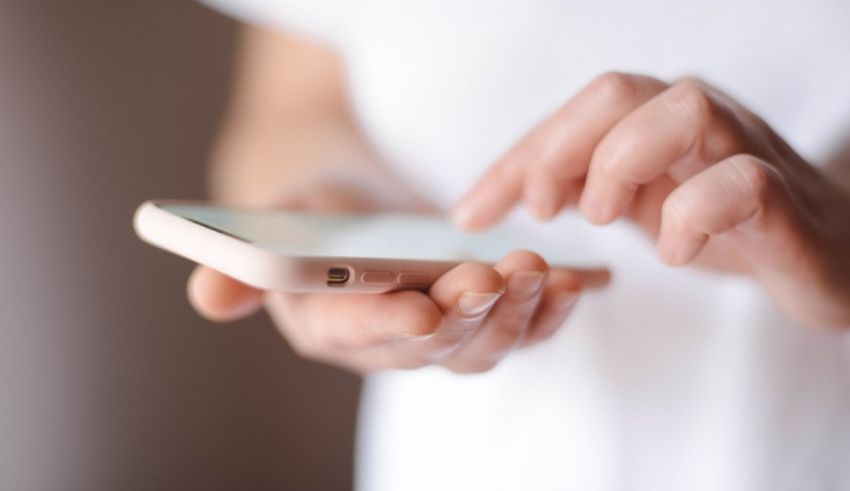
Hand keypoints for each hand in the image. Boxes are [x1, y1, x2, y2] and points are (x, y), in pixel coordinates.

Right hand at [187, 184, 608, 372]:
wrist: (347, 209)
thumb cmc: (307, 213)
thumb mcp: (267, 223)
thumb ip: (243, 261)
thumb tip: (209, 293)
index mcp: (325, 325)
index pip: (352, 334)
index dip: (384, 325)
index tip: (418, 311)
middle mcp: (384, 344)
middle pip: (430, 347)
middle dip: (465, 315)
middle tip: (493, 275)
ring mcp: (437, 338)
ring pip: (481, 346)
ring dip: (512, 312)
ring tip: (536, 269)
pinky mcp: (477, 320)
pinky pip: (518, 330)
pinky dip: (546, 312)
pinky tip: (574, 282)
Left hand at [453, 73, 849, 327]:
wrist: (828, 254)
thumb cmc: (725, 222)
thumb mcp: (639, 202)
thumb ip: (583, 187)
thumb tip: (516, 190)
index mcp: (655, 118)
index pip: (573, 113)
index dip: (514, 160)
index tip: (470, 214)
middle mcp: (699, 118)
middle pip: (620, 92)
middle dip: (563, 148)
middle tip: (542, 211)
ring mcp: (746, 150)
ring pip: (687, 110)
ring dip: (624, 164)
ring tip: (602, 220)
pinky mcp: (785, 198)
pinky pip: (743, 183)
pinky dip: (693, 216)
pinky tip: (670, 252)